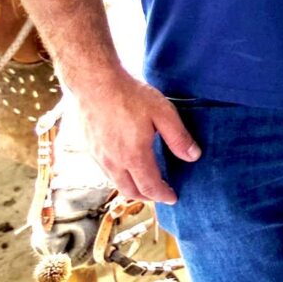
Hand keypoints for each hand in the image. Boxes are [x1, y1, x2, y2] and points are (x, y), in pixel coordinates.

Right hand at [73, 65, 199, 206]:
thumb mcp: (162, 113)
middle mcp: (113, 162)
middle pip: (130, 191)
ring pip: (116, 183)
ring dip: (132, 187)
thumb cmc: (129, 95)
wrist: (94, 83)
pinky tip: (126, 165)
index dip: (163, 195)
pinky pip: (105, 171)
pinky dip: (119, 176)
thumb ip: (178, 138)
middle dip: (148, 196)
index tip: (173, 198)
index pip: (150, 187)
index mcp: (133, 156)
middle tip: (160, 193)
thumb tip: (193, 157)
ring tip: (145, 182)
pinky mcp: (89, 148)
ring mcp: (98, 157)